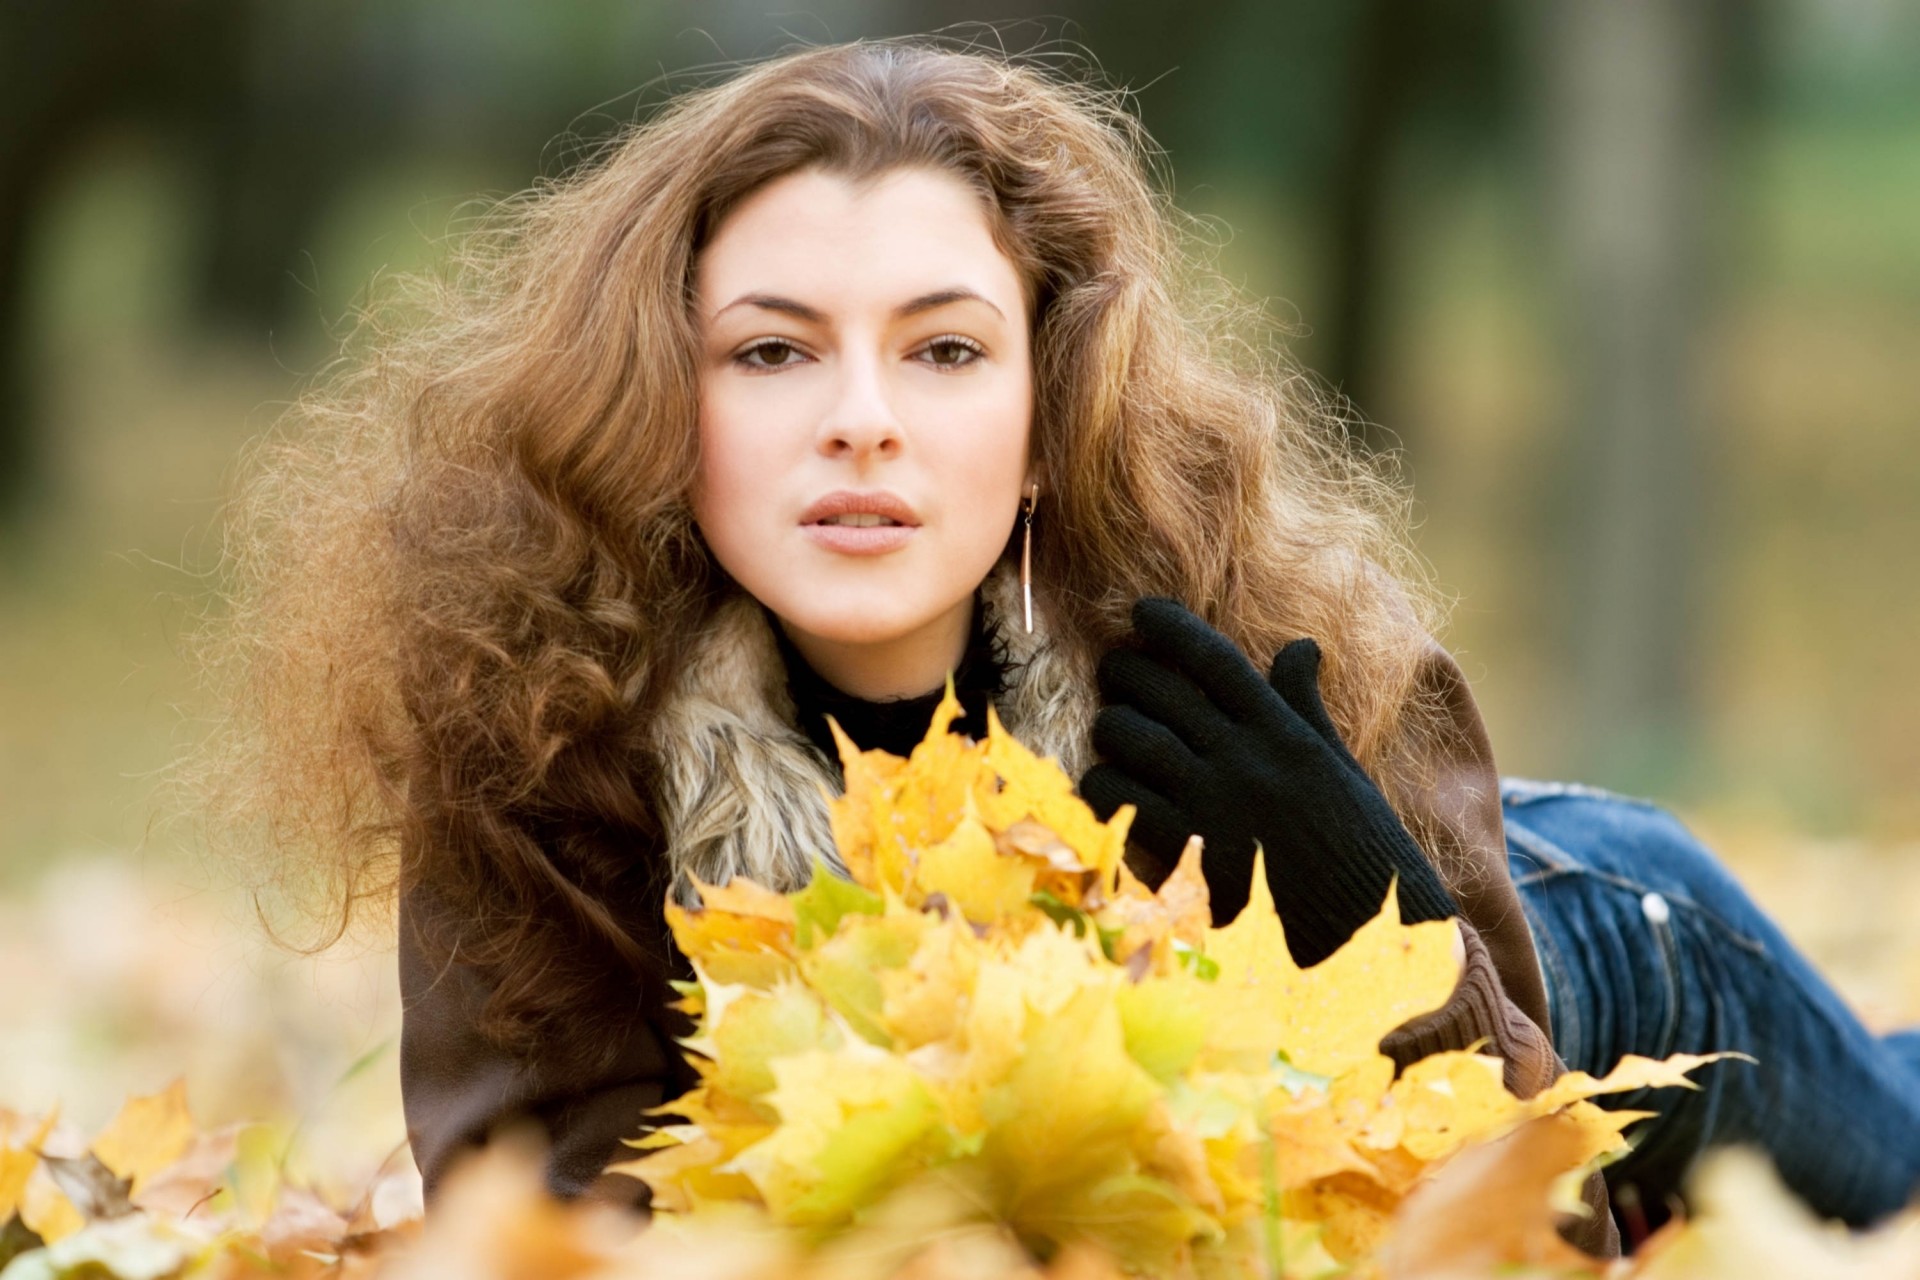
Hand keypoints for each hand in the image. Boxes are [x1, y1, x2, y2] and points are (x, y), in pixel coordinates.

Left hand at [1078, 597, 1455, 965]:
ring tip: (1111, 731)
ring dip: (1111, 729)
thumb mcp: (1340, 773)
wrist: (1366, 943)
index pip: (1219, 661)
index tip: (1142, 610)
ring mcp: (1214, 806)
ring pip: (1131, 738)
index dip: (1174, 628)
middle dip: (1127, 673)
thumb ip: (1305, 709)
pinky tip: (1101, 788)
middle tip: (1114, 672)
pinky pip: (1118, 800)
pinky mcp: (1186, 854)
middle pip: (1163, 691)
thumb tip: (1300, 644)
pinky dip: (1101, 786)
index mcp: (1288, 736)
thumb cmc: (1357, 856)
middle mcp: (1248, 761)